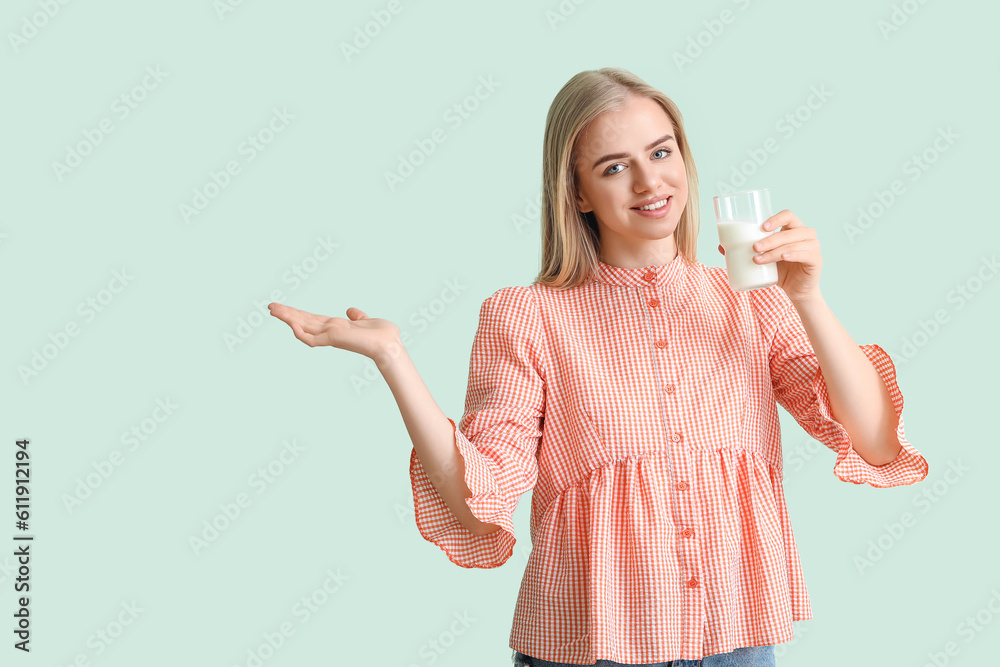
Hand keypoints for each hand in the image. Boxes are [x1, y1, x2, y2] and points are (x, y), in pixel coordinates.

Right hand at [268, 303, 401, 362]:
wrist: (389, 345)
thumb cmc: (383, 335)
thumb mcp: (367, 320)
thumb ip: (357, 316)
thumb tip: (350, 310)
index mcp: (337, 326)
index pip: (313, 319)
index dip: (298, 313)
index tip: (285, 308)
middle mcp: (330, 331)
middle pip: (303, 321)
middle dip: (287, 314)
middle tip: (270, 306)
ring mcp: (330, 336)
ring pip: (302, 328)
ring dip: (287, 318)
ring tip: (272, 309)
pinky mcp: (332, 340)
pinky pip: (310, 338)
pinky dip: (300, 332)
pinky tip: (290, 323)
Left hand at [717, 209, 821, 303]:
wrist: (796, 291)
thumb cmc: (780, 271)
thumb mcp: (763, 259)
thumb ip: (746, 251)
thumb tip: (720, 246)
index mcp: (793, 229)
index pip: (788, 215)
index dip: (776, 218)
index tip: (761, 227)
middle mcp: (806, 235)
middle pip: (788, 230)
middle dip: (769, 239)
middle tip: (753, 247)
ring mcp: (813, 246)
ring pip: (792, 244)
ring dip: (774, 251)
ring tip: (758, 259)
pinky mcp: (816, 260)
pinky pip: (805, 254)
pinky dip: (793, 254)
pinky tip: (784, 256)